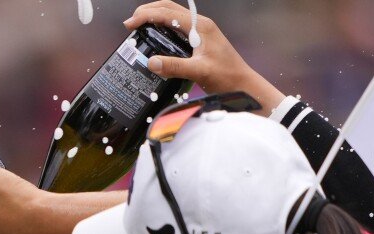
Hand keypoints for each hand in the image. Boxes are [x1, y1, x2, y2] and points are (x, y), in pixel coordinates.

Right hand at [124, 1, 285, 111]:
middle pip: (168, 8)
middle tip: (130, 23)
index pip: (167, 13)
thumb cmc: (227, 77)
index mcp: (200, 26)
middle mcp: (200, 24)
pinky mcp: (199, 40)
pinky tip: (155, 36)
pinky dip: (162, 27)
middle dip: (148, 11)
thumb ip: (175, 66)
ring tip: (139, 26)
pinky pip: (177, 27)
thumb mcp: (199, 71)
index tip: (130, 24)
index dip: (146, 16)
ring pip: (172, 16)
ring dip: (154, 17)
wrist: (242, 84)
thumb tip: (151, 62)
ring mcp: (200, 31)